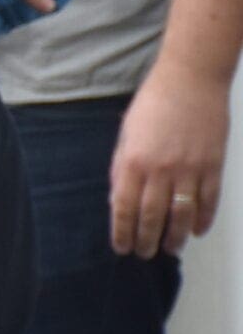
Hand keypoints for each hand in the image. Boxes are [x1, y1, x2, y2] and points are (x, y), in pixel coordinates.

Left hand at [112, 60, 229, 257]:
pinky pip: (209, 200)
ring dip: (175, 237)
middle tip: (144, 254)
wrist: (190, 79)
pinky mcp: (213, 164)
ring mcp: (189, 168)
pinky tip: (197, 231)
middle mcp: (160, 169)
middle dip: (146, 241)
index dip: (122, 232)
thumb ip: (122, 169)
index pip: (124, 208)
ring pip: (182, 214)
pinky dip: (203, 219)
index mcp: (133, 161)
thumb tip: (119, 199)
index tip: (121, 247)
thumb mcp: (126, 135)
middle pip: (152, 217)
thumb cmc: (153, 104)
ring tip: (169, 250)